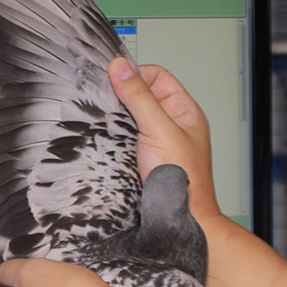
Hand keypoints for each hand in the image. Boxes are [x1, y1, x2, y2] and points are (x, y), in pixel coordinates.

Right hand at [107, 58, 219, 219]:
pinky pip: (120, 139)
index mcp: (183, 110)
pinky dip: (110, 139)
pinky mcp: (139, 158)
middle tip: (104, 101)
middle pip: (138, 96)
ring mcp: (153, 141)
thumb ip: (139, 97)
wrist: (181, 219)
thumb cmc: (184, 178)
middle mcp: (168, 123)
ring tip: (103, 123)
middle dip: (120, 98)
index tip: (112, 79)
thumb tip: (120, 66)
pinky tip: (104, 142)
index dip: (134, 75)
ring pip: (127, 118)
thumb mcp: (159, 129)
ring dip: (113, 120)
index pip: (156, 76)